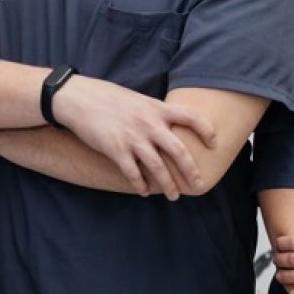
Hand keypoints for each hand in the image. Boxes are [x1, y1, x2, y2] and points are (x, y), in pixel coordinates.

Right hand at [53, 73, 216, 200]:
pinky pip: (133, 173)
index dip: (207, 130)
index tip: (214, 144)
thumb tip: (170, 125)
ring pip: (158, 167)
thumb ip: (155, 113)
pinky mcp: (115, 149)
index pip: (192, 117)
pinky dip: (140, 185)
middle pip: (179, 151)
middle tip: (199, 185)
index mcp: (157, 108)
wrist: (78, 98)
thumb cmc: (108, 98)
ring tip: (173, 196)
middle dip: (192, 171)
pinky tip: (144, 192)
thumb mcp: (139, 100)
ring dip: (168, 185)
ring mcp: (133, 137)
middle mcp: (149, 123)